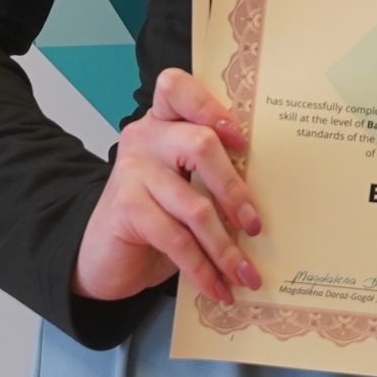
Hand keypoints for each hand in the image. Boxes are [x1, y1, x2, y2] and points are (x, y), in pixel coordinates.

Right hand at [72, 68, 263, 306]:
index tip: (240, 137)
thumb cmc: (157, 213)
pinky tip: (219, 288)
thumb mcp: (185, 184)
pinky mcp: (126, 209)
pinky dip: (203, 269)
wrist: (103, 254)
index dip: (210, 106)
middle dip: (234, 189)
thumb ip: (213, 172)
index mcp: (165, 120)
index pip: (177, 88)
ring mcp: (132, 172)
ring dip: (225, 246)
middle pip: (200, 145)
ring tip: (246, 273)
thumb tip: (274, 191)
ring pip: (194, 205)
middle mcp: (145, 138)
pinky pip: (176, 240)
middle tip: (256, 225)